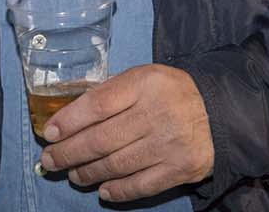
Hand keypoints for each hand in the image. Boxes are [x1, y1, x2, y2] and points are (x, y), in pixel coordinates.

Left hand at [39, 63, 213, 202]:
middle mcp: (156, 113)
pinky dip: (117, 190)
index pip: (97, 104)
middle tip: (50, 160)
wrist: (219, 111)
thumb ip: (111, 92)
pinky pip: (140, 185)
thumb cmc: (170, 93)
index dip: (69, 121)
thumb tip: (69, 117)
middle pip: (101, 139)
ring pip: (116, 164)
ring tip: (74, 174)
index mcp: (144, 84)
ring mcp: (168, 144)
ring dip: (88, 173)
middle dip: (69, 152)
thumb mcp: (143, 77)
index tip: (48, 133)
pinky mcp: (179, 169)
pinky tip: (102, 190)